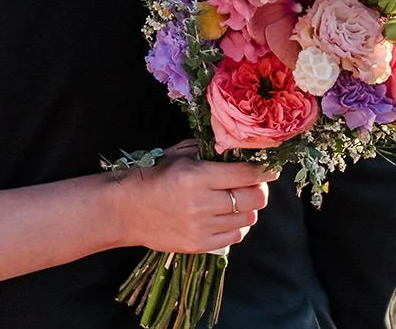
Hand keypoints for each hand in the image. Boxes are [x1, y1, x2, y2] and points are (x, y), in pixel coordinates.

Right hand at [110, 154, 275, 253]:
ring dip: (247, 208)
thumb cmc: (152, 177)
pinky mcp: (199, 245)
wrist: (126, 210)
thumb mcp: (177, 156)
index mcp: (196, 176)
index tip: (269, 168)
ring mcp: (202, 227)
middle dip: (259, 189)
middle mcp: (202, 203)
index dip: (263, 171)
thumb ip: (206, 151)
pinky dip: (236, 226)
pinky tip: (226, 217)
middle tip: (254, 185)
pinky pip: (235, 237)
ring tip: (236, 201)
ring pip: (248, 218)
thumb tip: (235, 149)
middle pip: (254, 199)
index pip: (245, 174)